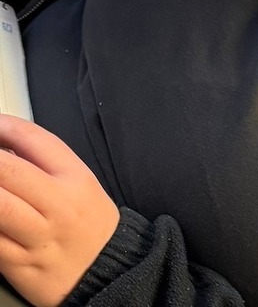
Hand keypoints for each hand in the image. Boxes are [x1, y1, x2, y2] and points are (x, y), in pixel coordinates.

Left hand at [0, 116, 119, 306]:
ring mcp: (37, 237)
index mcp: (75, 178)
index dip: (5, 126)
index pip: (35, 140)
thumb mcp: (81, 183)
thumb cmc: (89, 223)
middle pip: (8, 171)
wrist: (105, 271)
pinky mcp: (19, 265)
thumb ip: (46, 164)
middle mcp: (57, 205)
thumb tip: (6, 145)